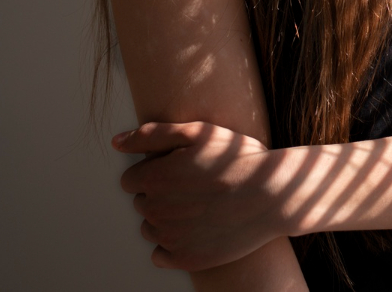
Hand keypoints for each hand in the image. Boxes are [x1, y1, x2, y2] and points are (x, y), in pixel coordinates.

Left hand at [114, 121, 286, 270]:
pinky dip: (173, 245)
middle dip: (161, 195)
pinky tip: (197, 229)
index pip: (131, 179)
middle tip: (196, 186)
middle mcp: (155, 210)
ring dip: (167, 219)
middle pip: (142, 203)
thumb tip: (116, 142)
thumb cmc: (239, 159)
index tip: (181, 170)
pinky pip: (161, 255)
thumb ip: (152, 134)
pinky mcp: (184, 258)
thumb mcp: (199, 132)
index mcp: (154, 178)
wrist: (275, 193)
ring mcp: (169, 237)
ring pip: (151, 228)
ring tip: (201, 206)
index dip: (155, 172)